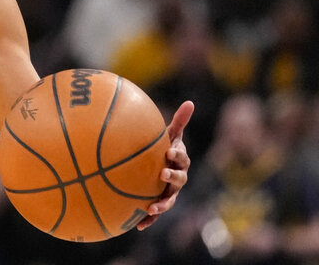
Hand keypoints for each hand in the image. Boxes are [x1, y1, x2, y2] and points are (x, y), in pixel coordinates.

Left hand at [137, 100, 193, 229]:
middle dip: (172, 178)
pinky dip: (148, 219)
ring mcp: (169, 193)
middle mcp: (177, 179)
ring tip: (152, 207)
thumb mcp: (170, 135)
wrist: (159, 167)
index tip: (168, 151)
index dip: (177, 155)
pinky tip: (138, 226)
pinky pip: (155, 213)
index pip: (182, 158)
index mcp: (179, 162)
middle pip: (179, 180)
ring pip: (169, 200)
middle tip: (162, 174)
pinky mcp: (159, 203)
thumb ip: (179, 121)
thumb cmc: (164, 148)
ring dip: (161, 204)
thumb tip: (190, 102)